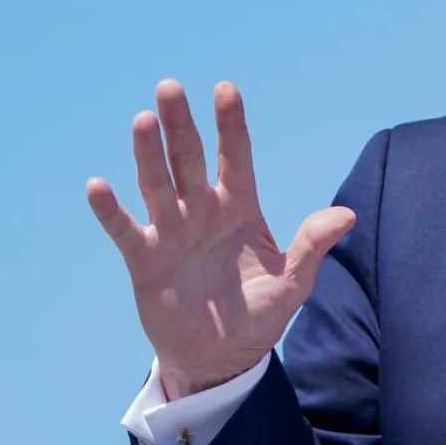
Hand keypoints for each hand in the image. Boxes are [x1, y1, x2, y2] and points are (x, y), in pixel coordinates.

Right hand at [88, 80, 354, 399]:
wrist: (221, 357)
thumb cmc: (259, 315)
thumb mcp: (293, 282)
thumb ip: (312, 246)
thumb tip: (347, 215)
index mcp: (240, 209)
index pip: (235, 158)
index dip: (231, 126)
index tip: (226, 90)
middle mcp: (203, 212)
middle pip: (188, 160)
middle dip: (181, 125)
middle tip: (169, 87)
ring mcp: (172, 233)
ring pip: (157, 184)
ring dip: (148, 153)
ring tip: (142, 120)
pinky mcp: (145, 261)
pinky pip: (125, 230)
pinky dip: (110, 210)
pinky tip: (98, 185)